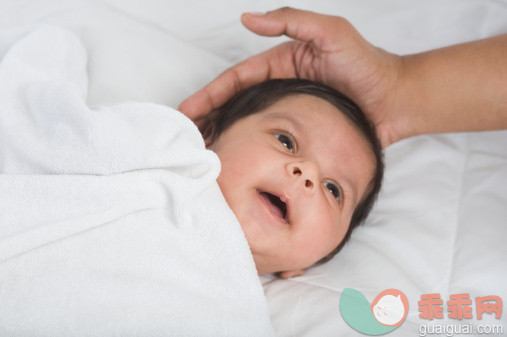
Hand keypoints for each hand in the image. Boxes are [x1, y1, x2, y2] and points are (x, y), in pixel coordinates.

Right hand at [179, 7, 401, 147]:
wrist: (397, 100)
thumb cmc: (367, 65)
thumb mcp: (331, 33)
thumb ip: (292, 22)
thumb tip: (247, 18)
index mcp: (280, 64)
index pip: (235, 79)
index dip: (209, 94)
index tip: (187, 110)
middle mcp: (280, 88)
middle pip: (235, 104)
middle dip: (208, 118)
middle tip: (184, 137)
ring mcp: (289, 113)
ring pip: (248, 125)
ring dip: (224, 137)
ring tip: (202, 154)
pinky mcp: (301, 135)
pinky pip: (270, 142)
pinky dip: (250, 151)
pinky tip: (237, 163)